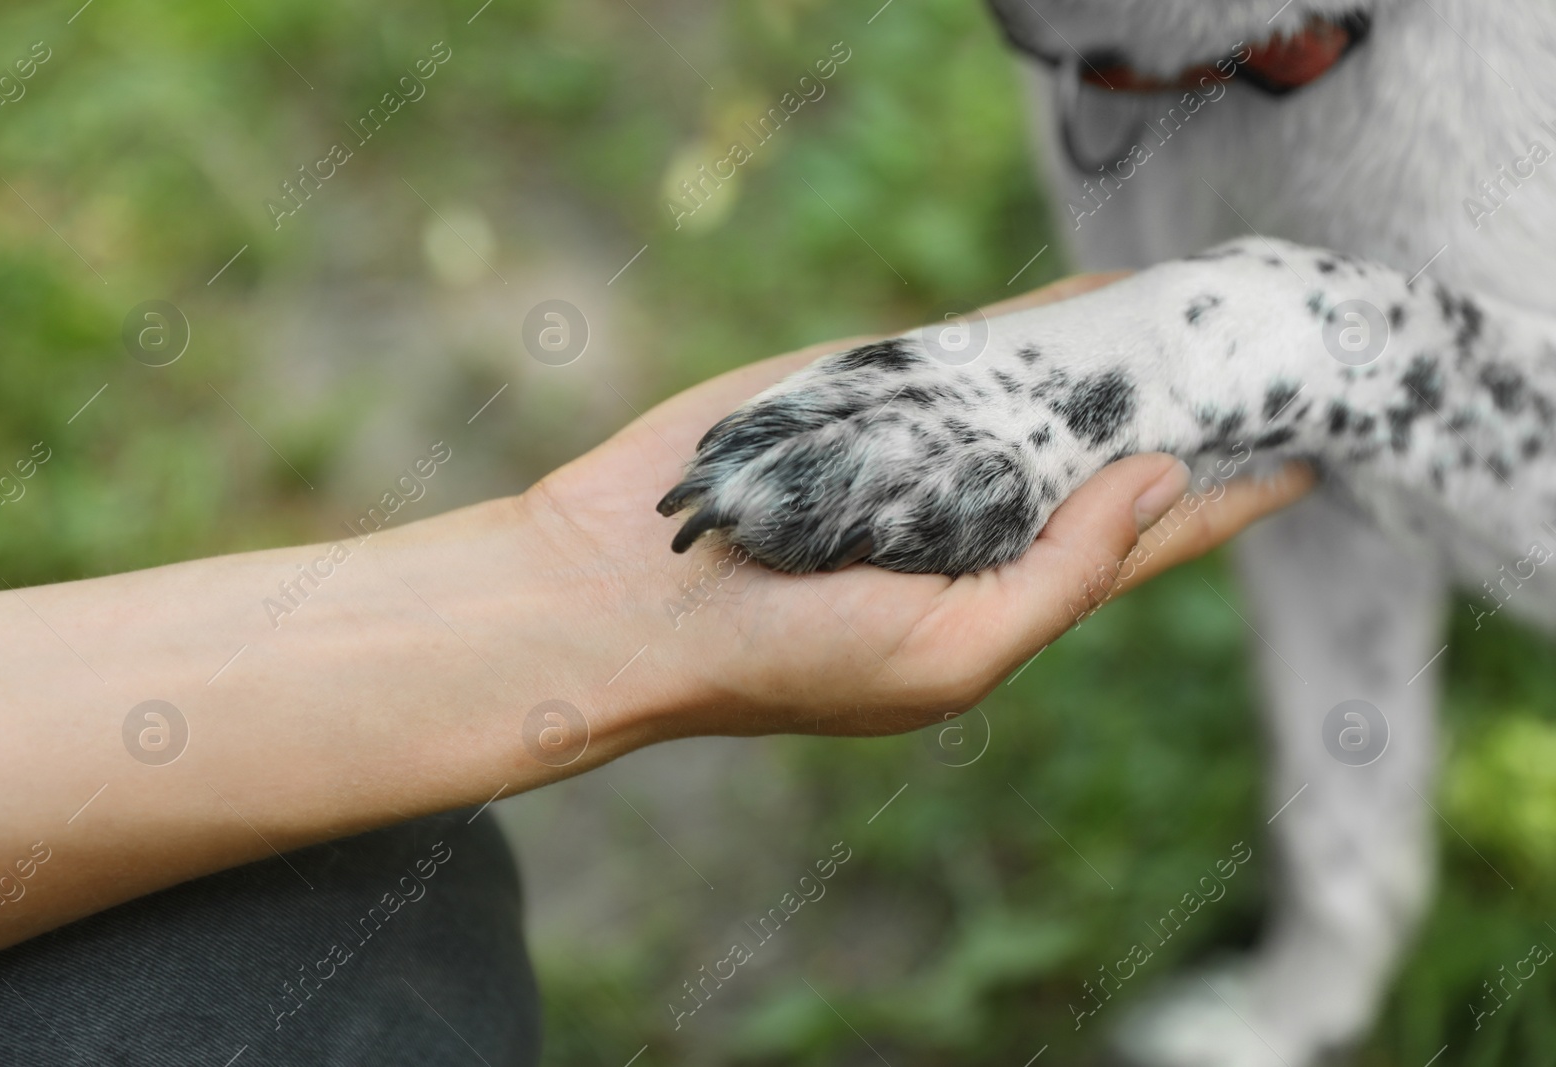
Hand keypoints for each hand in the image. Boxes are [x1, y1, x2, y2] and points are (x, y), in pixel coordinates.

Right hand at [524, 274, 1316, 739]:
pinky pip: (968, 349)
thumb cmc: (787, 655)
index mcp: (1003, 598)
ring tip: (1199, 322)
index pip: (1136, 547)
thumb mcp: (951, 651)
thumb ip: (1064, 575)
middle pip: (1100, 460)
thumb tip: (1160, 478)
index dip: (1220, 506)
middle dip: (1180, 422)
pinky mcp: (866, 394)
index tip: (1301, 459)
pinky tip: (1094, 295)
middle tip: (1264, 372)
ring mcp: (921, 450)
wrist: (626, 592)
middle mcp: (972, 520)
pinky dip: (1034, 321)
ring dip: (1117, 362)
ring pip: (1043, 395)